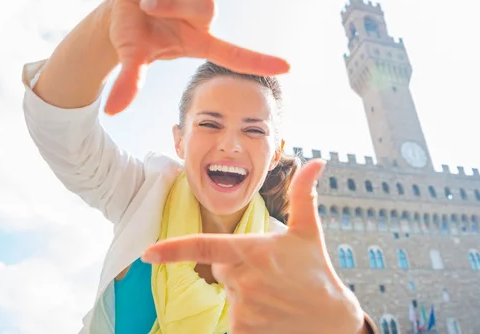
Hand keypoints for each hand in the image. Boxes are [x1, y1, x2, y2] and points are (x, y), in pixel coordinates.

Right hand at [105, 0, 289, 114]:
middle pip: (208, 5)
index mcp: (199, 43)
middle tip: (150, 8)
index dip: (260, 61)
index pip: (236, 55)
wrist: (119, 12)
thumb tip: (111, 110)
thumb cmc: (134, 38)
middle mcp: (203, 19)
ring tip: (149, 2)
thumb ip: (129, 81)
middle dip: (172, 4)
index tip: (287, 68)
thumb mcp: (133, 58)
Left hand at [142, 159, 366, 333]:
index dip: (173, 249)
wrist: (332, 320)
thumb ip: (304, 194)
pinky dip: (247, 316)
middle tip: (270, 272)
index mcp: (253, 250)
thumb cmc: (317, 271)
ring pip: (228, 293)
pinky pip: (233, 319)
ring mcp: (243, 309)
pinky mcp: (243, 331)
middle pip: (221, 268)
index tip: (148, 254)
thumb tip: (317, 162)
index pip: (205, 247)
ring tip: (275, 294)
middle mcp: (243, 280)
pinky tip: (271, 313)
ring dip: (245, 292)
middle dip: (237, 266)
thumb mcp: (309, 230)